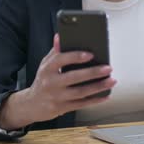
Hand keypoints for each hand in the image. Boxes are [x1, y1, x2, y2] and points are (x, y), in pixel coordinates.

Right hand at [0, 34, 116, 129]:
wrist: (32, 104)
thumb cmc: (44, 80)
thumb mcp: (45, 64)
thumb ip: (55, 51)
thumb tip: (60, 36)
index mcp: (47, 68)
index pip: (61, 60)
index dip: (76, 56)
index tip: (91, 54)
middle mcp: (51, 82)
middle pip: (74, 77)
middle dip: (93, 73)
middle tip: (108, 68)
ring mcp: (56, 97)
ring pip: (80, 92)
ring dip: (98, 87)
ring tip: (111, 81)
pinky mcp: (62, 108)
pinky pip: (81, 104)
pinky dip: (95, 100)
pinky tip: (106, 96)